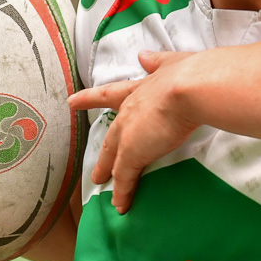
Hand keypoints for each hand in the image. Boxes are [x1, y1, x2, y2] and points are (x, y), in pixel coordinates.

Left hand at [69, 50, 197, 213]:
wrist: (190, 89)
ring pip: (114, 157)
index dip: (89, 98)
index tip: (71, 102)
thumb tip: (144, 56)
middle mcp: (129, 110)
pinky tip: (121, 205)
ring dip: (108, 172)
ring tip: (100, 185)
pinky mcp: (133, 153)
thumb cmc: (188, 75)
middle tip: (94, 167)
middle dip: (104, 151)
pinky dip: (123, 192)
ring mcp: (129, 133)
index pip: (109, 94)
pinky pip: (125, 177)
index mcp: (139, 89)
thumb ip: (158, 61)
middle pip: (112, 134)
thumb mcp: (172, 63)